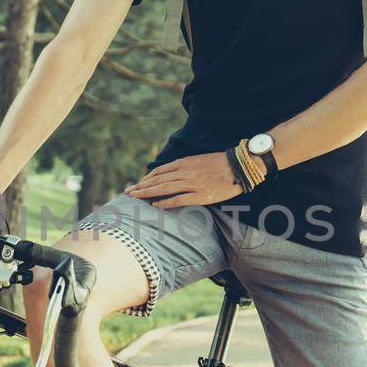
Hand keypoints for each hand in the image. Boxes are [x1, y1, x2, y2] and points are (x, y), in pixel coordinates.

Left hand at [124, 151, 247, 207]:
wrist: (239, 167)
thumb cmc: (220, 164)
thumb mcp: (199, 160)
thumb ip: (185, 167)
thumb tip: (171, 174)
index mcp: (185, 163)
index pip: (160, 171)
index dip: (146, 179)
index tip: (137, 184)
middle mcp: (185, 172)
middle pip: (157, 180)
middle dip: (141, 186)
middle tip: (128, 192)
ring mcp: (191, 184)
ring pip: (163, 188)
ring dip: (147, 193)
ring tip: (135, 198)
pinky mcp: (200, 195)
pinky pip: (178, 199)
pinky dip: (165, 202)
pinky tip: (155, 205)